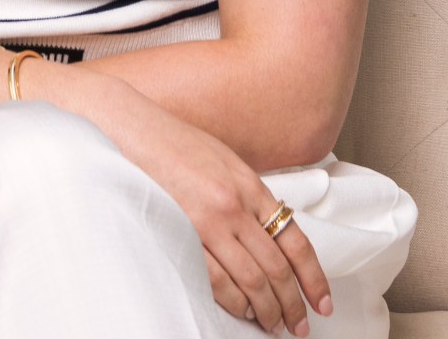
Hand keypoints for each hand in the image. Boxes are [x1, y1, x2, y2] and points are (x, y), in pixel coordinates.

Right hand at [66, 73, 331, 335]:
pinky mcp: (180, 233)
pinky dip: (233, 301)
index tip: (320, 300)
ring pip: (251, 280)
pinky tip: (241, 310)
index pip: (296, 241)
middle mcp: (234, 206)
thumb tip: (267, 228)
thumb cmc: (169, 140)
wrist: (126, 128)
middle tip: (298, 323)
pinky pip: (215, 280)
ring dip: (267, 308)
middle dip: (292, 303)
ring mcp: (207, 222)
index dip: (313, 277)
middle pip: (277, 268)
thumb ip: (247, 194)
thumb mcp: (223, 159)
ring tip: (272, 323)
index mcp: (250, 185)